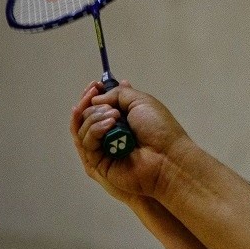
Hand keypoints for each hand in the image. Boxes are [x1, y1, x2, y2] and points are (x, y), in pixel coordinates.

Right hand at [71, 80, 194, 203]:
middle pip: (85, 115)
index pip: (97, 105)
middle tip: (110, 108)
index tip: (94, 85)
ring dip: (96, 117)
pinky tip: (110, 125)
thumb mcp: (141, 101)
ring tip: (115, 116)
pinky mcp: (98, 162)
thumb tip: (95, 99)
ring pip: (83, 128)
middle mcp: (110, 132)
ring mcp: (103, 148)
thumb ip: (118, 94)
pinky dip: (95, 130)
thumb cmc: (159, 128)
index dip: (93, 95)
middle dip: (94, 106)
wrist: (167, 156)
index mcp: (121, 118)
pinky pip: (87, 143)